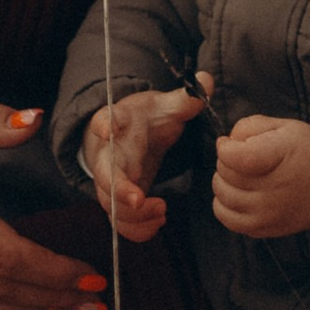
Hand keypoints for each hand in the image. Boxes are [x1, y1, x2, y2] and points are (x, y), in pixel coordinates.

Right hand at [83, 86, 202, 241]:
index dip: (104, 124)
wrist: (128, 136)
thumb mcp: (165, 106)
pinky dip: (137, 230)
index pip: (105, 119)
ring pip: (110, 205)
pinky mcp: (117, 203)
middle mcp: (108, 154)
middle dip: (118, 188)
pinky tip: (158, 222)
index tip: (106, 128)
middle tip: (138, 198)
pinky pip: (120, 223)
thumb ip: (185, 99)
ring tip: (162, 211)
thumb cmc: (147, 119)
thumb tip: (207, 80)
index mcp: (118, 123)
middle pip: (103, 173)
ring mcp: (109, 181)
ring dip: (133, 216)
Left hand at [211, 113, 309, 241]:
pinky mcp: (263, 229)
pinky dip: (224, 204)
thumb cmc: (305, 153)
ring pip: (223, 196)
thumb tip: (226, 142)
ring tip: (236, 174)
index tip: (228, 143)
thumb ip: (252, 126)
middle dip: (224, 161)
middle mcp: (275, 189)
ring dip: (222, 181)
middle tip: (237, 156)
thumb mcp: (286, 127)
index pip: (238, 157)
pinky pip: (228, 219)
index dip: (225, 148)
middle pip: (227, 175)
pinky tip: (236, 193)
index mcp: (282, 155)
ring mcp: (268, 213)